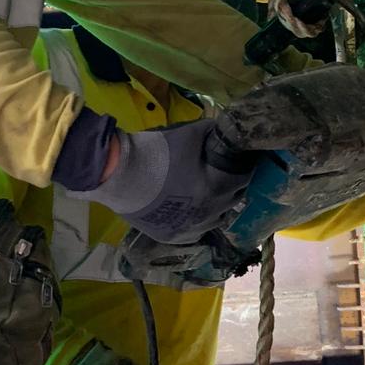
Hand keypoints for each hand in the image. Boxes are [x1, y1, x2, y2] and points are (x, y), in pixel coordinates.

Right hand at [79, 118, 254, 244]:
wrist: (120, 175)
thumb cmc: (158, 153)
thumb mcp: (189, 134)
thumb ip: (212, 131)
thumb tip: (225, 128)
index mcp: (218, 186)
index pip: (244, 177)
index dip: (242, 167)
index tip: (235, 161)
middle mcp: (211, 212)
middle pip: (232, 199)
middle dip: (229, 186)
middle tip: (218, 174)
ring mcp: (192, 227)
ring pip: (215, 218)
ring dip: (215, 206)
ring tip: (202, 193)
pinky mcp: (174, 236)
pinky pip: (195, 231)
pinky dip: (196, 221)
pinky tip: (188, 210)